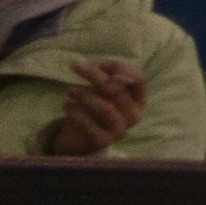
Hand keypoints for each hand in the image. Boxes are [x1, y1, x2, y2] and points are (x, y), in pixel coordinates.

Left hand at [36, 48, 153, 159]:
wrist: (82, 140)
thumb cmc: (96, 109)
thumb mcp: (104, 93)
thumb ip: (106, 80)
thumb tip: (100, 66)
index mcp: (139, 100)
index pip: (138, 79)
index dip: (120, 68)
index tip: (100, 63)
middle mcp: (133, 115)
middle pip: (117, 90)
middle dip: (95, 76)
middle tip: (76, 66)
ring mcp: (119, 130)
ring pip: (105, 108)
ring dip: (85, 96)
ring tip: (69, 90)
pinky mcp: (102, 141)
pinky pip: (90, 126)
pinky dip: (76, 113)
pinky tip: (66, 104)